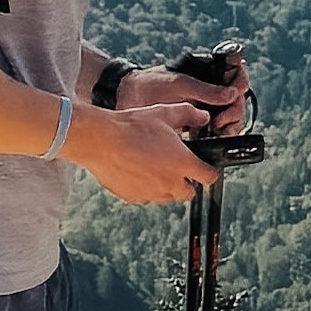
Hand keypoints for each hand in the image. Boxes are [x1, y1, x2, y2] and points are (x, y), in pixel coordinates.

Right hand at [66, 99, 218, 206]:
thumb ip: (189, 114)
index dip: (208, 171)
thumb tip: (203, 116)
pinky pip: (147, 197)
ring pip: (167, 197)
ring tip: (154, 167)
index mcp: (183, 163)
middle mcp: (171, 183)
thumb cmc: (132, 126)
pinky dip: (146, 188)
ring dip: (166, 186)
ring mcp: (152, 193)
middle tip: (176, 166)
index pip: (209, 177)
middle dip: (187, 182)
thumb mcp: (165, 113)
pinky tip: (137, 171)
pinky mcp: (134, 198)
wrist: (101, 140)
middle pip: (189, 193)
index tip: (203, 168)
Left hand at [130, 47, 247, 129]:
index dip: (240, 84)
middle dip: (234, 112)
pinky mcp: (197, 127)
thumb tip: (232, 94)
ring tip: (217, 131)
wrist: (128, 99)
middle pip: (236, 102)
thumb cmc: (152, 84)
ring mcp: (205, 110)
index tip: (236, 93)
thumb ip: (205, 91)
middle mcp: (210, 93)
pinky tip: (212, 140)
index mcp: (208, 76)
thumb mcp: (180, 85)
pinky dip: (218, 138)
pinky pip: (216, 134)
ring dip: (228, 126)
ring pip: (229, 120)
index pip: (236, 77)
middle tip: (221, 121)